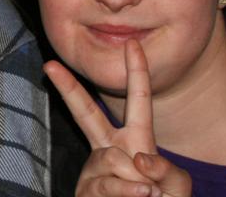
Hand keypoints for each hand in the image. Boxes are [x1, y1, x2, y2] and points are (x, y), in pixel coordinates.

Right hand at [45, 41, 191, 196]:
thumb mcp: (177, 187)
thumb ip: (167, 170)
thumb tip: (136, 158)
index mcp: (136, 141)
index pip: (138, 101)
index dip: (137, 72)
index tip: (132, 43)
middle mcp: (110, 149)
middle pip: (87, 113)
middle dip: (68, 88)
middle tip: (48, 64)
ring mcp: (95, 169)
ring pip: (112, 159)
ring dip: (135, 181)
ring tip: (145, 194)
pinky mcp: (86, 189)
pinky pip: (108, 183)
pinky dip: (127, 192)